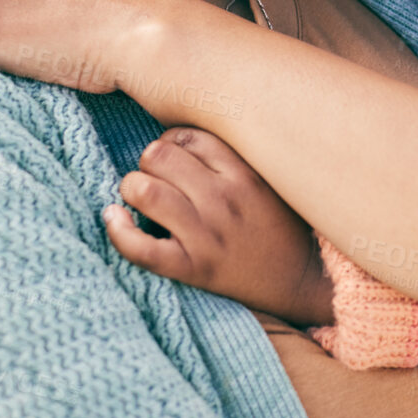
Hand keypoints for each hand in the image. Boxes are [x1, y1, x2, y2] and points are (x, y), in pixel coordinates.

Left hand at [106, 127, 334, 326]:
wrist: (302, 281)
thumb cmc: (282, 227)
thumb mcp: (271, 180)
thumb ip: (235, 158)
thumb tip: (184, 141)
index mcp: (245, 172)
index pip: (188, 136)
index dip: (171, 143)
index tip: (174, 160)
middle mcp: (224, 199)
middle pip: (159, 156)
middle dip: (147, 162)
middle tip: (155, 178)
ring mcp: (207, 235)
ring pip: (144, 191)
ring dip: (131, 188)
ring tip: (137, 196)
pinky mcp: (193, 269)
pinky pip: (141, 247)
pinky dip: (118, 230)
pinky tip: (115, 218)